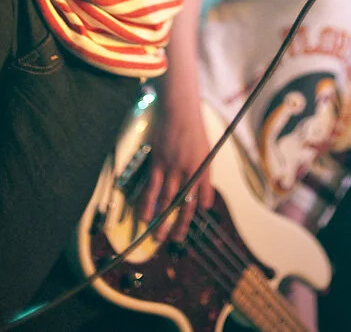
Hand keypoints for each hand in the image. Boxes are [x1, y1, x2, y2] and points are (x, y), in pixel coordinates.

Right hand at [137, 93, 213, 242]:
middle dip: (180, 225)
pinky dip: (148, 203)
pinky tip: (144, 215)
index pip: (203, 195)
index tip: (195, 217)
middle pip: (184, 204)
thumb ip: (204, 170)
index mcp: (204, 168)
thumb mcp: (206, 149)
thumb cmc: (194, 127)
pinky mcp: (158, 163)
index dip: (199, 208)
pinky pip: (152, 188)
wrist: (180, 109)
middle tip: (175, 240)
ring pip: (167, 200)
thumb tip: (202, 190)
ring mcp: (173, 168)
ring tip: (158, 236)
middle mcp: (189, 171)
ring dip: (162, 220)